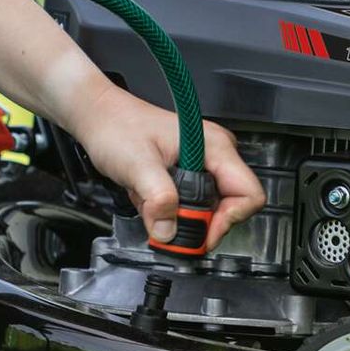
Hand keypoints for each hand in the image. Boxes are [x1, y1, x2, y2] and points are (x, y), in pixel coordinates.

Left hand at [68, 82, 265, 249]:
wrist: (100, 116)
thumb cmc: (118, 127)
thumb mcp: (137, 165)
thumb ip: (157, 199)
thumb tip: (169, 231)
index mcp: (215, 146)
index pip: (249, 194)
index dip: (228, 220)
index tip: (201, 233)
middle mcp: (216, 153)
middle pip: (231, 205)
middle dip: (198, 222)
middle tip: (167, 225)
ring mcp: (205, 161)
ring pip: (210, 207)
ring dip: (180, 215)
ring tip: (153, 203)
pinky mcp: (191, 170)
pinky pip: (192, 202)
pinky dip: (171, 209)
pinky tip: (151, 197)